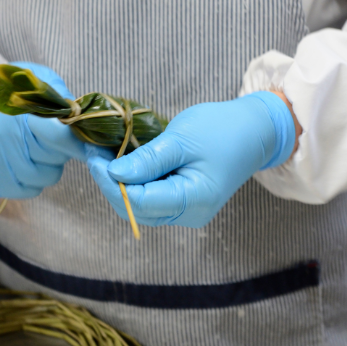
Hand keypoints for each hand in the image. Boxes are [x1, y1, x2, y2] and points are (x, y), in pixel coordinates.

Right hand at [0, 61, 84, 198]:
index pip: (59, 136)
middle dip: (59, 152)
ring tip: (35, 151)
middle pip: (53, 161)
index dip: (75, 141)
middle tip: (49, 140)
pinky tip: (23, 164)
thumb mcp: (35, 80)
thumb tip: (83, 124)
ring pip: (40, 180)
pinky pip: (21, 191)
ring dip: (46, 169)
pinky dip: (29, 182)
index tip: (84, 142)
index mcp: (17, 110)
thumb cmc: (7, 90)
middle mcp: (1, 137)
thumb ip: (61, 100)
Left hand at [87, 92, 296, 227]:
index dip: (110, 182)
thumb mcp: (181, 140)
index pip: (138, 202)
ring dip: (118, 183)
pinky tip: (120, 162)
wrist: (255, 131)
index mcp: (192, 201)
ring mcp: (186, 212)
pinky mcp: (183, 202)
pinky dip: (133, 182)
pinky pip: (150, 199)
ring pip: (140, 207)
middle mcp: (189, 215)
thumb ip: (148, 160)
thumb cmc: (222, 130)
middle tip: (91, 153)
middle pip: (135, 209)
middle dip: (109, 183)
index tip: (92, 156)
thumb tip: (114, 173)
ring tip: (101, 156)